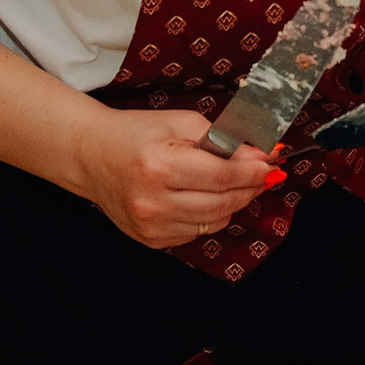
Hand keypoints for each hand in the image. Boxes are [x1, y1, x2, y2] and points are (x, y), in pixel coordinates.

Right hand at [68, 108, 280, 249]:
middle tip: (262, 172)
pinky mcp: (151, 240)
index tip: (272, 164)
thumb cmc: (135, 134)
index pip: (223, 176)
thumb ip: (222, 139)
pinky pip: (197, 232)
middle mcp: (154, 202)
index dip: (253, 171)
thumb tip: (260, 156)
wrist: (92, 157)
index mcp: (160, 167)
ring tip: (233, 181)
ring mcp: (151, 226)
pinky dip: (209, 215)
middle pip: (223, 203)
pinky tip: (201, 195)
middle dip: (250, 187)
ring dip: (232, 202)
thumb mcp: (181, 123)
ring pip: (215, 221)